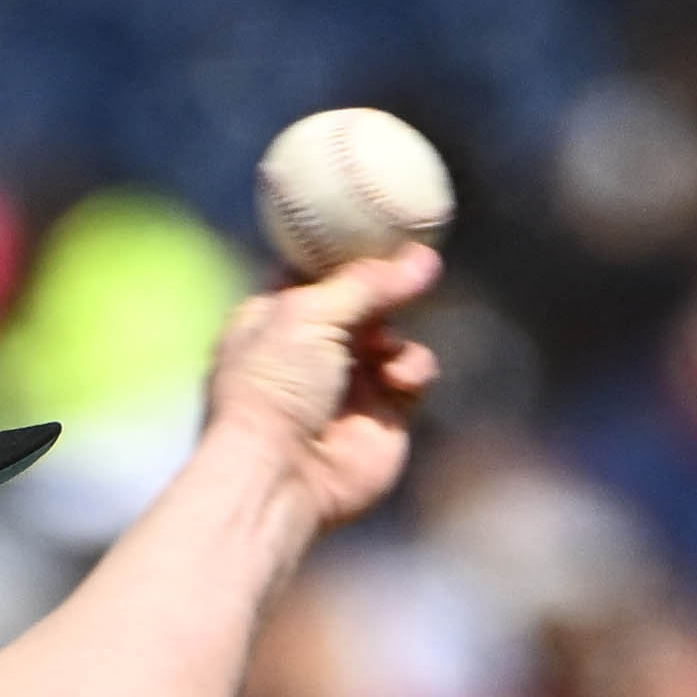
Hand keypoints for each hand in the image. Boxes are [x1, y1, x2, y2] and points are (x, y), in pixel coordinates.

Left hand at [201, 242, 439, 529]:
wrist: (279, 476)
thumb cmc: (273, 388)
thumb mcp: (310, 312)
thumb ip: (367, 282)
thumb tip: (423, 258)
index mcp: (272, 319)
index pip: (312, 271)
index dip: (345, 249)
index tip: (381, 219)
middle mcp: (310, 351)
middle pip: (362, 301)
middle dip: (387, 285)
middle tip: (416, 260)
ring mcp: (349, 385)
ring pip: (394, 335)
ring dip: (396, 333)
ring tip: (383, 344)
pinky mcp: (384, 418)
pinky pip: (414, 374)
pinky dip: (413, 368)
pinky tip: (398, 378)